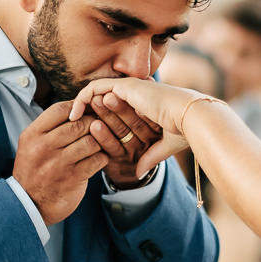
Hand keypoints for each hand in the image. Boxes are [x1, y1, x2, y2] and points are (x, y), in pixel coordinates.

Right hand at [13, 101, 109, 225]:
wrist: (29, 204)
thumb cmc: (35, 170)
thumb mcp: (32, 145)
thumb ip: (50, 127)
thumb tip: (78, 106)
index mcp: (32, 134)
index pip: (60, 110)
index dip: (77, 107)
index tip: (85, 111)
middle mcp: (43, 147)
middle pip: (79, 124)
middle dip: (92, 124)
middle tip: (98, 127)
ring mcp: (58, 163)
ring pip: (91, 140)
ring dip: (99, 141)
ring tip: (98, 144)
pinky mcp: (73, 178)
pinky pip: (97, 159)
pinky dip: (102, 157)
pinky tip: (98, 159)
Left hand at [70, 79, 199, 177]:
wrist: (190, 117)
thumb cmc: (183, 130)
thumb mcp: (164, 146)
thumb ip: (150, 157)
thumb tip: (140, 174)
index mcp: (146, 105)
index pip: (120, 108)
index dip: (104, 119)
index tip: (89, 131)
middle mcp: (137, 94)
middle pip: (106, 101)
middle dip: (89, 113)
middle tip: (72, 126)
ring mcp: (130, 88)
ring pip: (98, 94)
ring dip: (84, 106)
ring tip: (70, 121)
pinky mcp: (123, 87)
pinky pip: (94, 89)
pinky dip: (82, 99)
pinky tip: (74, 114)